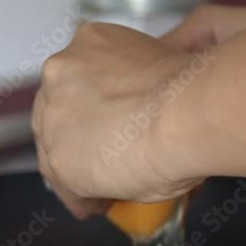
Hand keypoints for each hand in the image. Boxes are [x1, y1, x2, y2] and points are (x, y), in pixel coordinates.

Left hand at [32, 5, 245, 217]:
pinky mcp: (57, 156)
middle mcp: (62, 72)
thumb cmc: (190, 92)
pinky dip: (81, 198)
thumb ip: (137, 89)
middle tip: (102, 159)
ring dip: (77, 169)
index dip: (92, 109)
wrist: (188, 114)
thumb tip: (145, 118)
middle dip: (78, 137)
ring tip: (101, 189)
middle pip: (58, 112)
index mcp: (92, 41)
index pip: (78, 80)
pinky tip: (99, 203)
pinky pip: (64, 184)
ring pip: (55, 148)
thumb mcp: (161, 71)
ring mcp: (54, 114)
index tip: (104, 126)